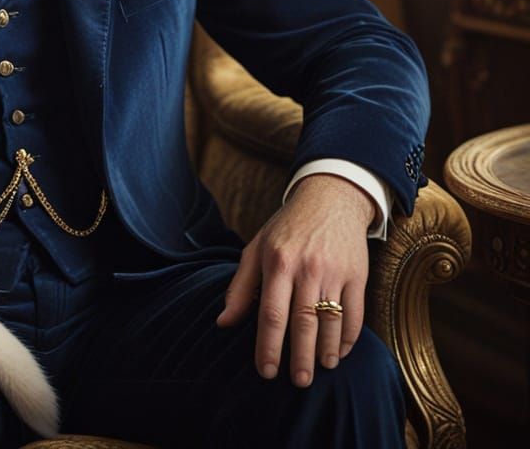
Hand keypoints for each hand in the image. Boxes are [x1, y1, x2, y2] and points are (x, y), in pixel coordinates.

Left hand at [215, 173, 375, 387]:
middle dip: (300, 357)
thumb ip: (241, 286)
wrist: (330, 199)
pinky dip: (348, 337)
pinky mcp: (358, 274)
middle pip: (303, 322)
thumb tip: (223, 322)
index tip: (266, 371)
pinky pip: (355, 313)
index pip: (271, 312)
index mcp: (277, 261)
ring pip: (331, 321)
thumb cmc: (287, 227)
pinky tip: (340, 351)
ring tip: (321, 369)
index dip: (268, 345)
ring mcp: (334, 272)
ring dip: (326, 350)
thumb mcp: (257, 248)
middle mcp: (306, 268)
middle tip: (297, 381)